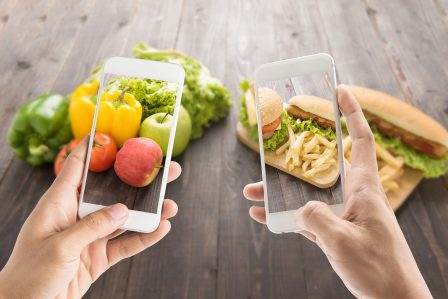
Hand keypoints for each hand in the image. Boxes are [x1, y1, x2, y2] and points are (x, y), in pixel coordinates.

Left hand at [0, 138, 181, 298]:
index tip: (116, 133)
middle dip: (138, 180)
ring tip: (170, 204)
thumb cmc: (29, 276)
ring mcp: (90, 236)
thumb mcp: (59, 247)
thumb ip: (91, 227)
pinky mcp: (98, 256)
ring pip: (124, 218)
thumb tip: (123, 210)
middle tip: (164, 170)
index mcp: (59, 204)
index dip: (94, 147)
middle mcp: (77, 215)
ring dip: (148, 211)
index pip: (77, 167)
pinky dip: (144, 237)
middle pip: (113, 191)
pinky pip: (126, 244)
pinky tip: (160, 229)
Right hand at [243, 85, 431, 298]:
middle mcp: (353, 196)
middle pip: (321, 167)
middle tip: (272, 149)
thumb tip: (297, 209)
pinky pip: (306, 218)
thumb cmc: (378, 269)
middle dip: (294, 158)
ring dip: (280, 193)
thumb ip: (315, 218)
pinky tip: (263, 216)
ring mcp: (343, 214)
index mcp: (364, 189)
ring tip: (251, 192)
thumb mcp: (342, 242)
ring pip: (307, 194)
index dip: (352, 112)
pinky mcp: (335, 232)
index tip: (340, 91)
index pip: (361, 139)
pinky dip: (285, 216)